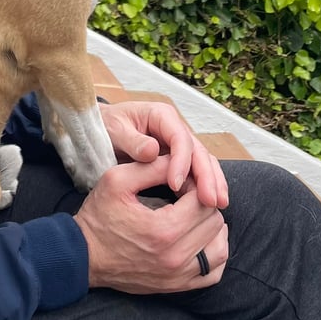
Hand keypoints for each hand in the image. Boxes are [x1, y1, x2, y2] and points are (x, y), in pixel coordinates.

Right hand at [73, 155, 227, 293]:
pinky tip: (198, 239)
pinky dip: (212, 253)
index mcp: (163, 229)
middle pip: (214, 222)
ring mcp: (178, 275)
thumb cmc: (98, 217)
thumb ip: (151, 168)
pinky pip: (213, 272)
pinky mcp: (177, 286)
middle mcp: (176, 256)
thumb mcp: (116, 181)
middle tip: (183, 196)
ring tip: (191, 215)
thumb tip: (178, 160)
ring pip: (220, 248)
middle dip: (202, 203)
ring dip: (211, 227)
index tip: (178, 181)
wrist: (83, 256)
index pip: (202, 201)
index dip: (194, 184)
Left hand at [99, 101, 228, 208]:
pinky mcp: (179, 157)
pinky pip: (197, 170)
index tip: (175, 184)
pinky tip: (212, 202)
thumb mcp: (114, 130)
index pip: (180, 138)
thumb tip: (154, 151)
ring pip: (203, 161)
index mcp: (161, 115)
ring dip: (213, 182)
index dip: (181, 162)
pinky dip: (206, 184)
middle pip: (198, 151)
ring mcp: (179, 142)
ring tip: (218, 204)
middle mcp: (175, 127)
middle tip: (210, 201)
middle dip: (207, 176)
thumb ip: (132, 140)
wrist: (102, 128)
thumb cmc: (107, 126)